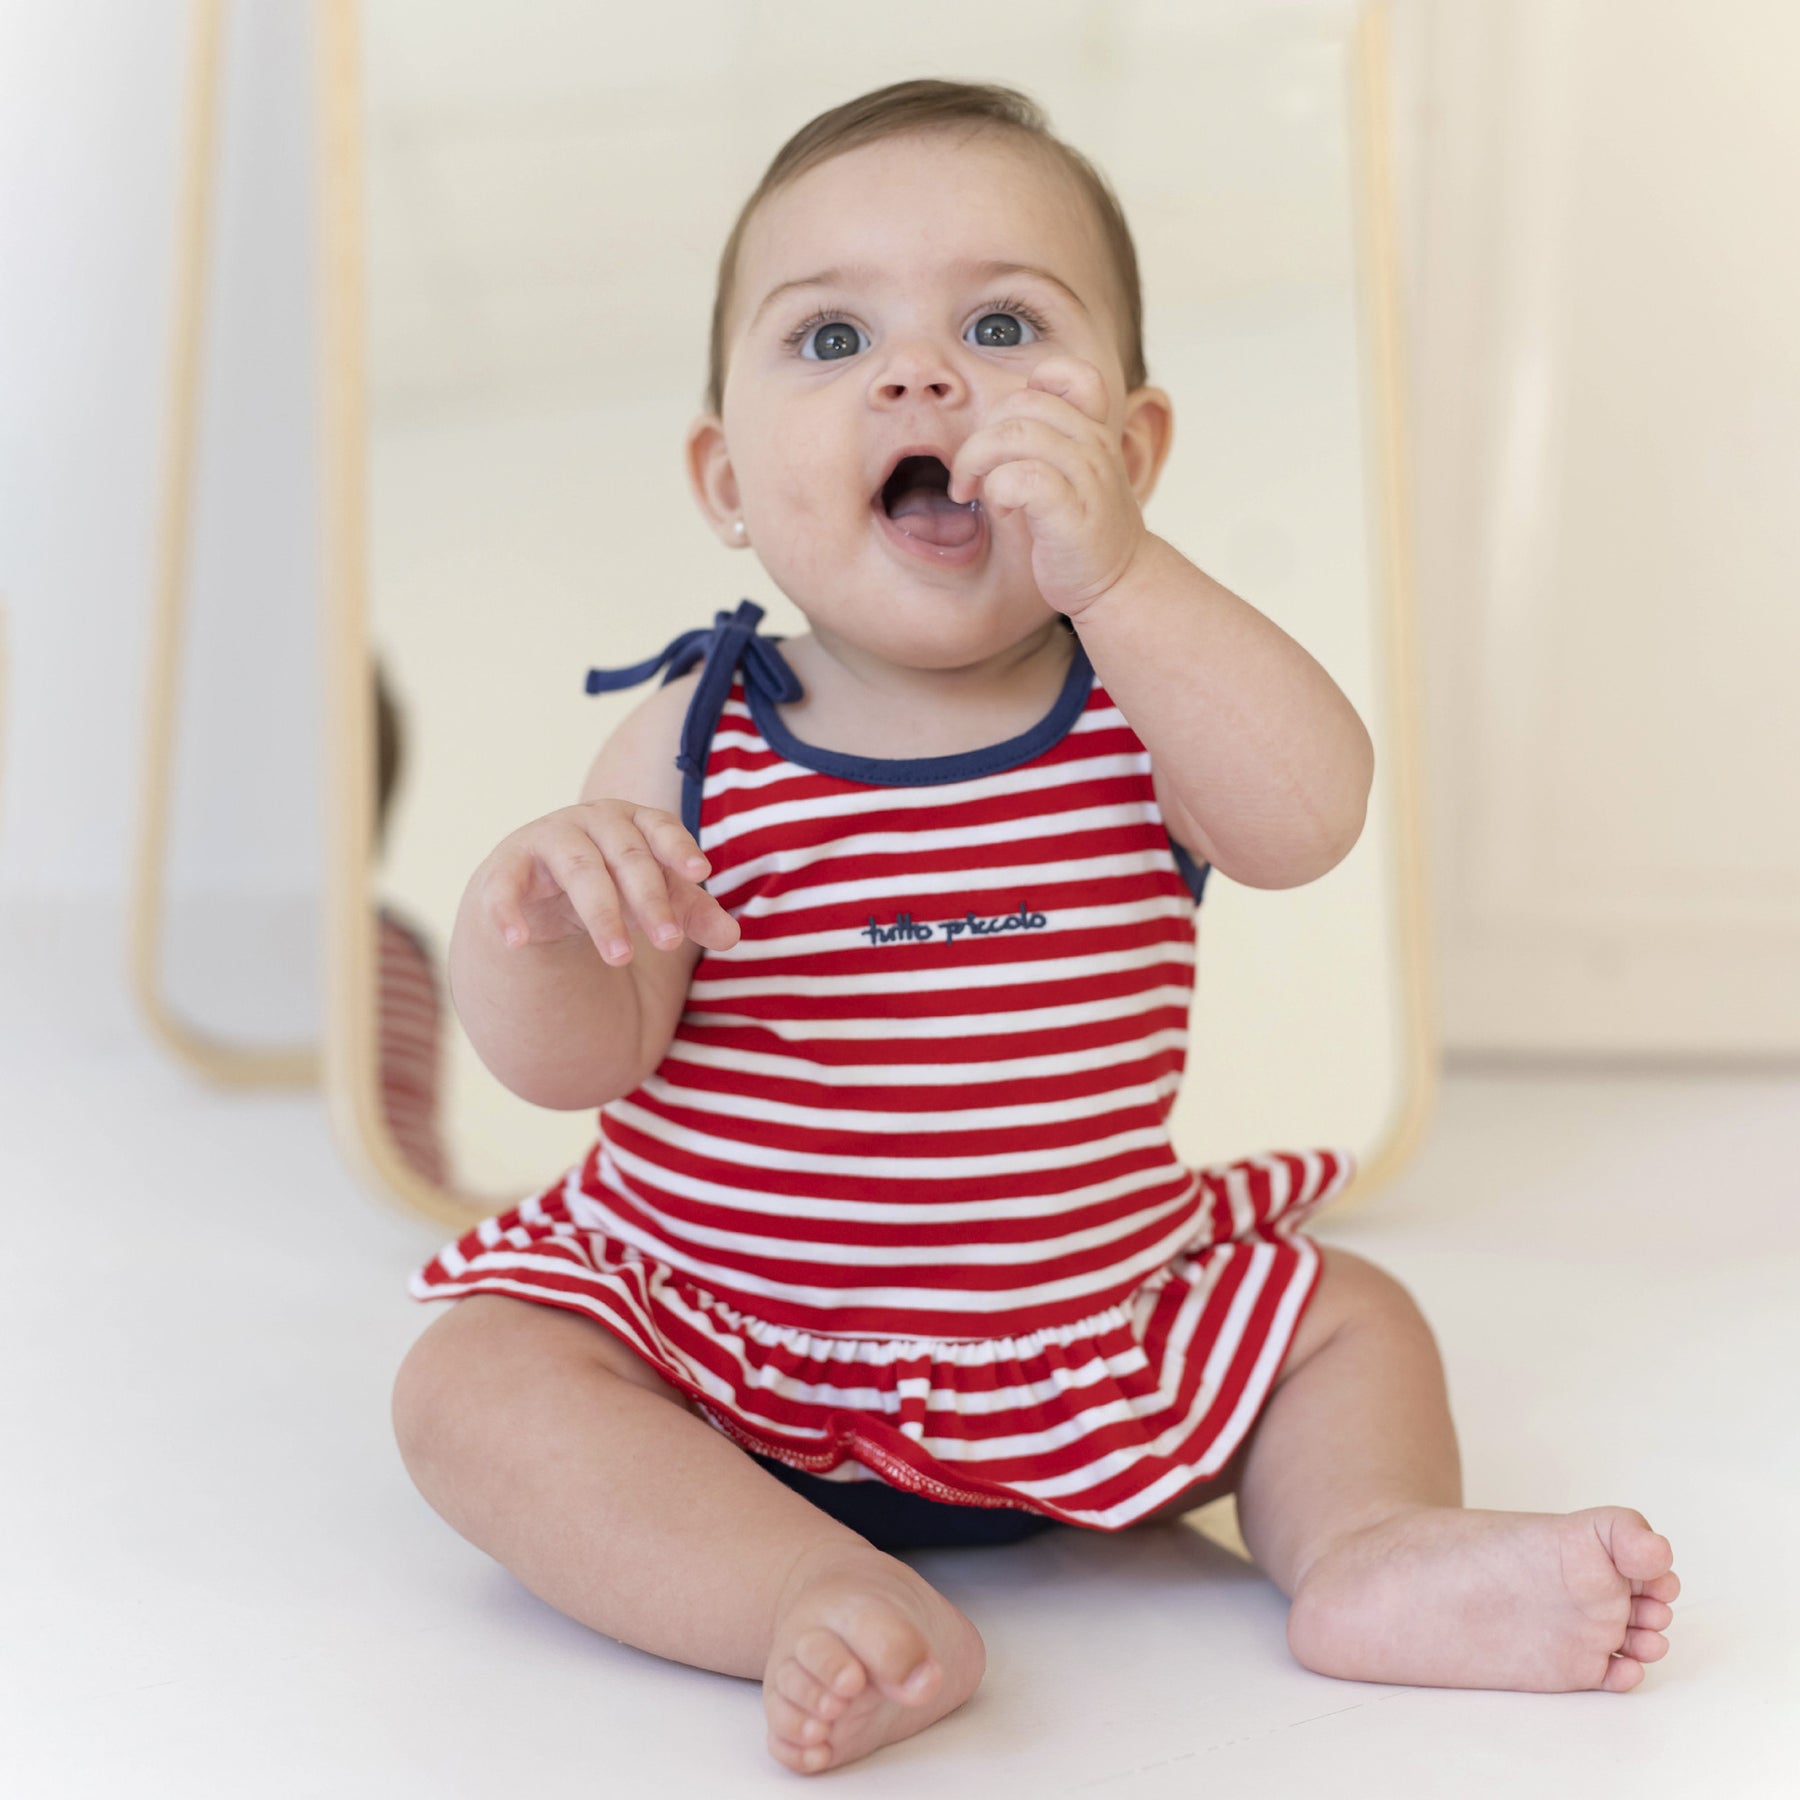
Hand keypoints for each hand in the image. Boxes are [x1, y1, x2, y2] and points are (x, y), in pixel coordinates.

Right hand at [474, 801, 739, 965]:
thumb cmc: (611, 884)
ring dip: (602, 914)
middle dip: (649, 900)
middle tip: (669, 944)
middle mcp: (592, 821)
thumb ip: (690, 913)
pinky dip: (508, 912)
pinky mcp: (507, 867)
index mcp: (633, 821)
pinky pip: (505, 888)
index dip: (679, 847)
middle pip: (627, 857)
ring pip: (580, 871)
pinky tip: (518, 942)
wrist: (534, 889)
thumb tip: (733, 937)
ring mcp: (547, 839)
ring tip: (621, 957)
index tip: (701, 871)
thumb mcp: (653, 897)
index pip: (660, 828)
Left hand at [947, 355, 1149, 614]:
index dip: (1029, 388)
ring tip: (973, 493)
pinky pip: (1020, 476)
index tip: (1007, 432)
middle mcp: (1094, 444)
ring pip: (1013, 434)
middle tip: (967, 477)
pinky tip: (1000, 511)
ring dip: (976, 463)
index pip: (1070, 373)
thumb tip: (990, 426)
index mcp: (1093, 430)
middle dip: (978, 438)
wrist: (1119, 586)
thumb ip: (1046, 443)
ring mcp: (1087, 476)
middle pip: (1018, 404)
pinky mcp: (1072, 511)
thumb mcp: (1071, 476)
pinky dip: (996, 490)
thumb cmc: (1080, 533)